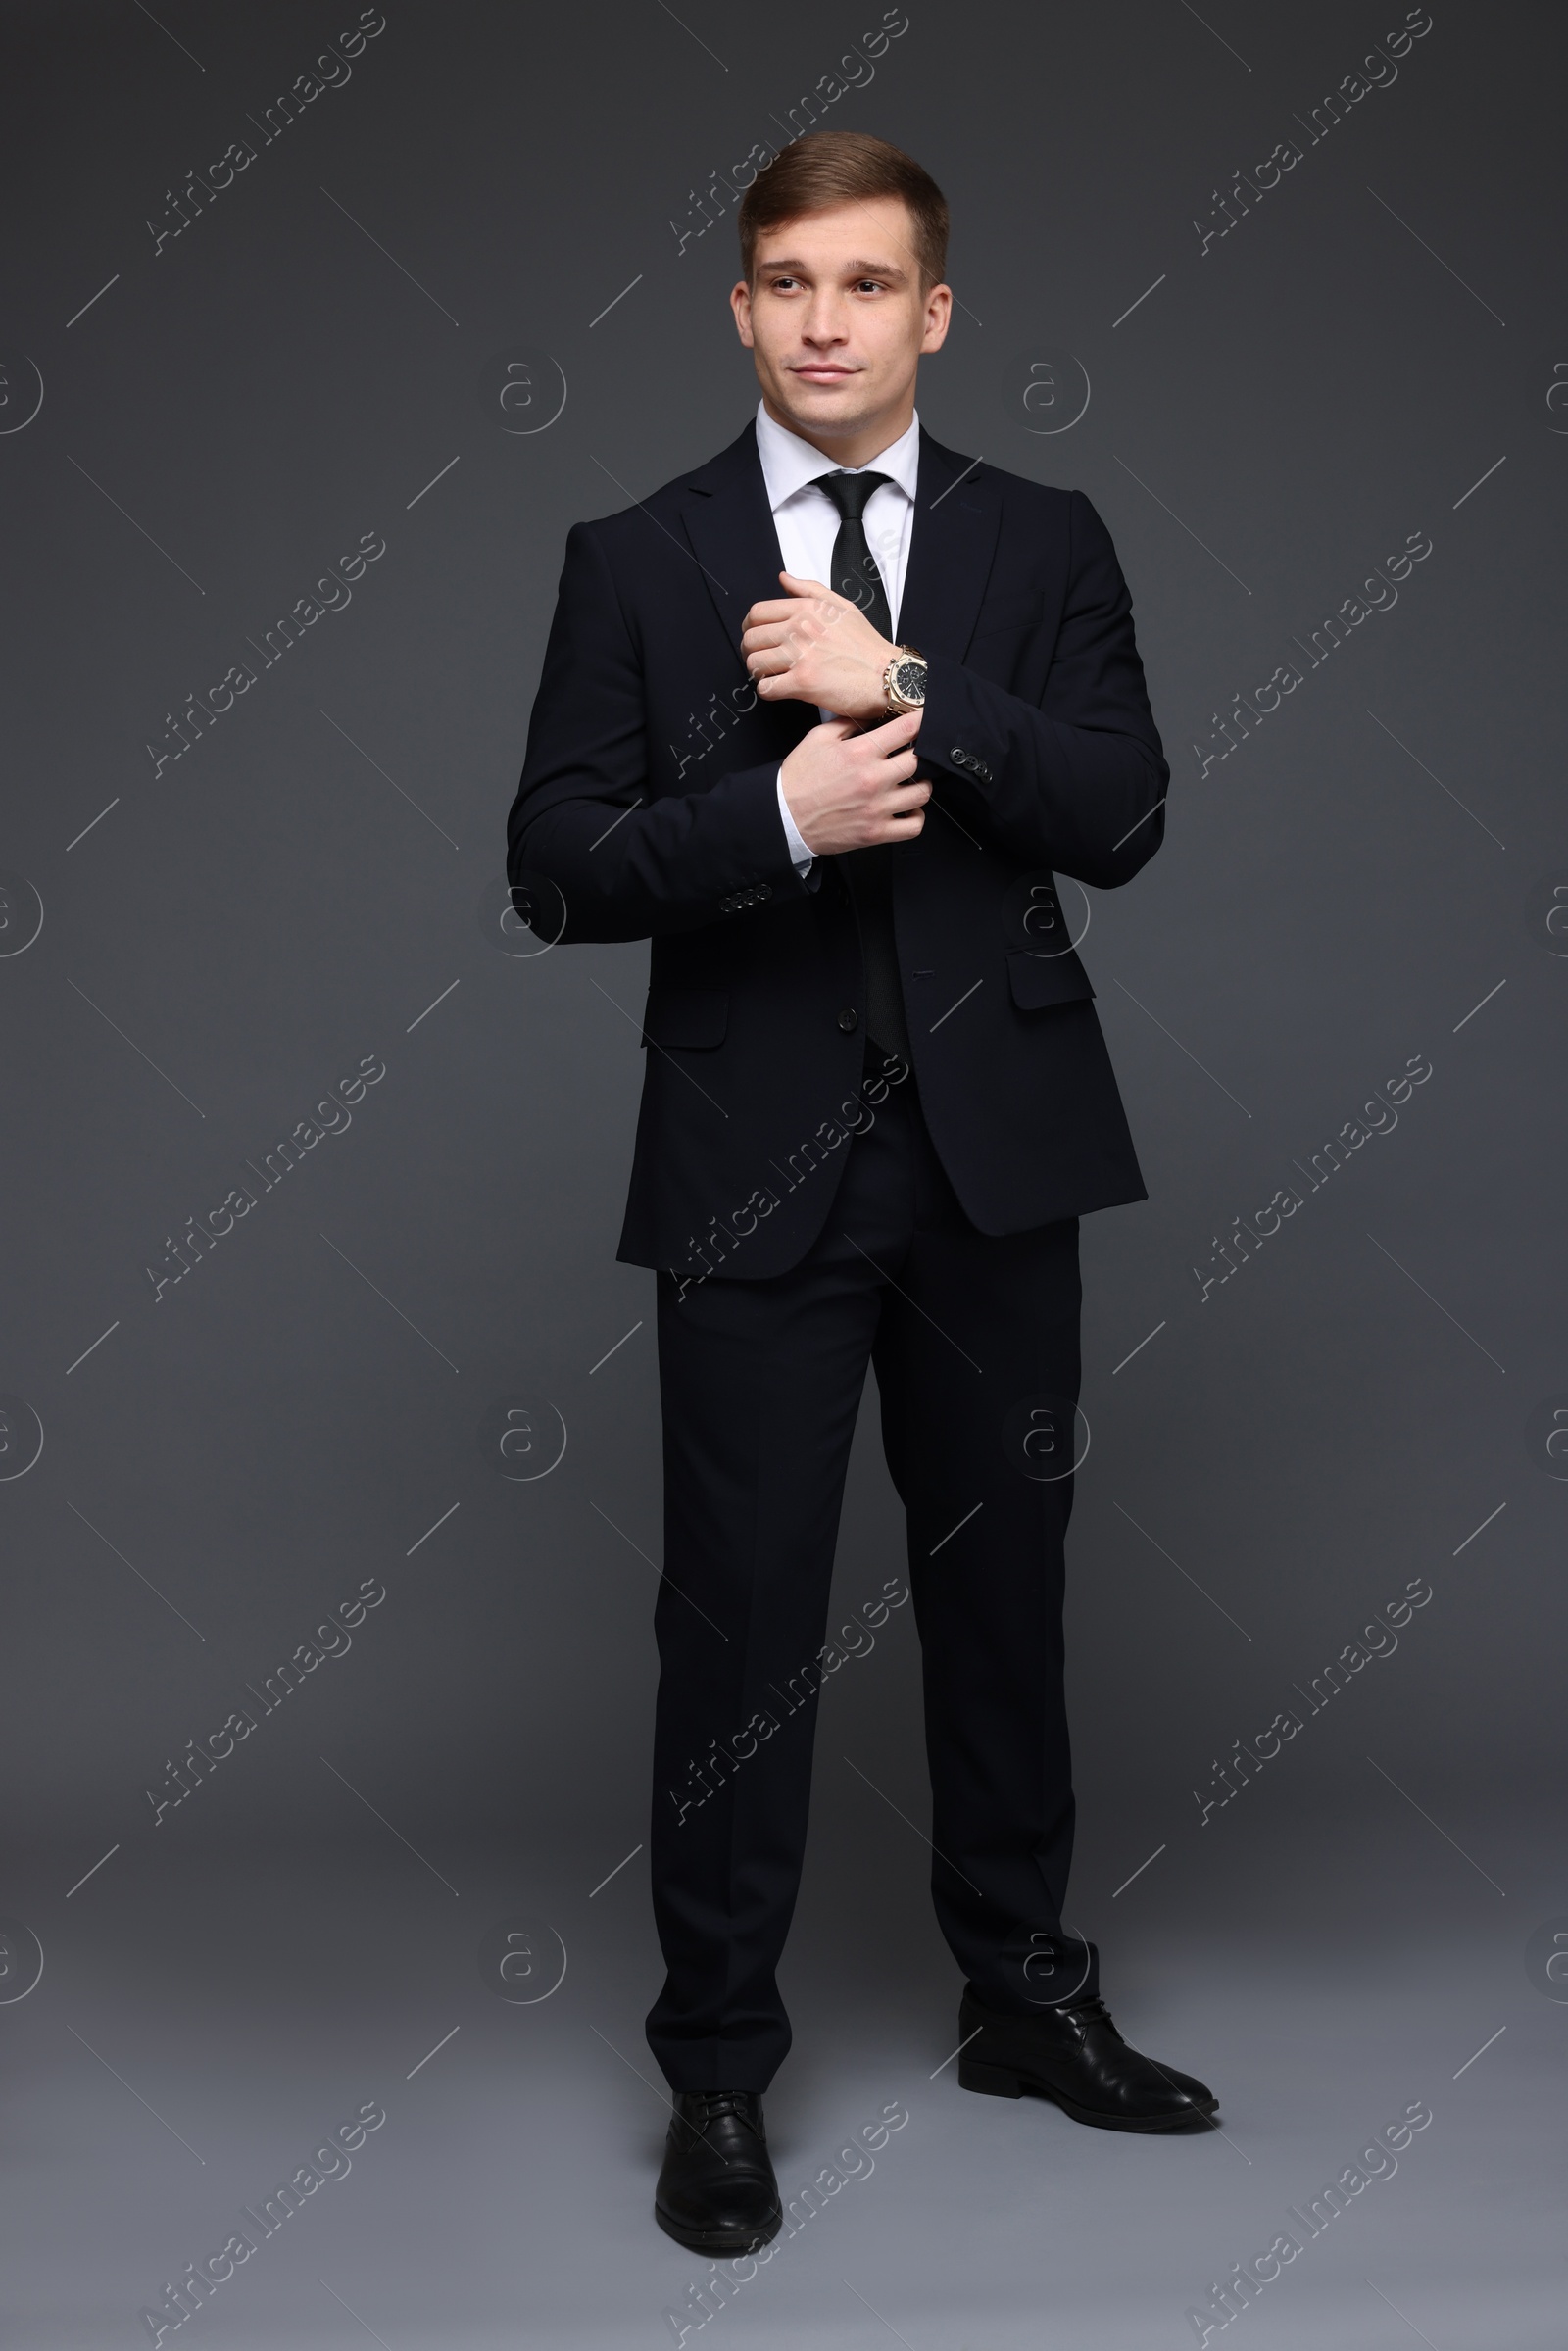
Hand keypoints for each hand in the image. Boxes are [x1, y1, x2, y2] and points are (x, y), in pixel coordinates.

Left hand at [741, 572, 897, 724]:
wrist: (887, 676)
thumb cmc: (867, 647)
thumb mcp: (843, 607)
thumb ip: (810, 589)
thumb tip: (784, 578)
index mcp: (807, 609)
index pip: (758, 613)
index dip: (749, 628)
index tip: (754, 637)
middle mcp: (800, 629)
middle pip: (751, 639)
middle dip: (751, 652)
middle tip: (761, 659)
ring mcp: (800, 655)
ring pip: (754, 664)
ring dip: (758, 672)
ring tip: (771, 675)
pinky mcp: (803, 682)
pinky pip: (766, 687)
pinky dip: (768, 691)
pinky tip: (780, 689)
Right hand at [779, 712, 928, 855]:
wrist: (784, 816)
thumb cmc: (798, 780)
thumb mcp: (817, 738)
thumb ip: (847, 723)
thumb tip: (870, 714)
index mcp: (860, 753)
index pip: (906, 729)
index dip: (920, 720)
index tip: (922, 720)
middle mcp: (873, 779)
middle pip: (919, 760)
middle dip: (920, 753)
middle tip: (913, 753)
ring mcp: (877, 807)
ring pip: (922, 793)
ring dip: (921, 784)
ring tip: (912, 781)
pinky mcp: (876, 832)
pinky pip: (914, 826)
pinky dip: (917, 817)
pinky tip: (908, 809)